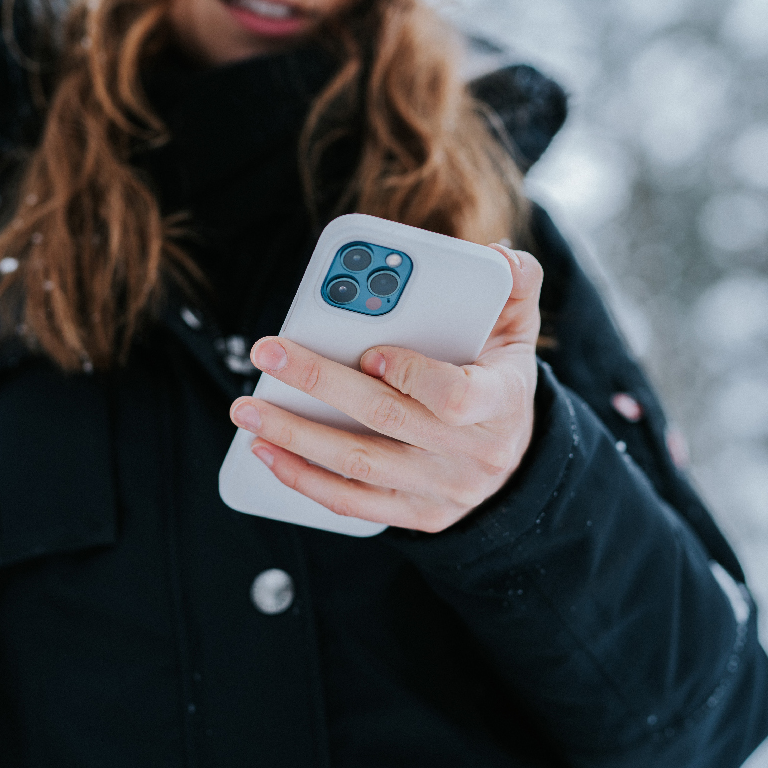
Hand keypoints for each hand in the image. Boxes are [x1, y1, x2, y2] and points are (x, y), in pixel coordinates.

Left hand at [228, 244, 543, 532]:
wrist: (513, 456)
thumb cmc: (500, 378)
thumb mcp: (518, 328)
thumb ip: (515, 283)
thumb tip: (496, 253)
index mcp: (502, 402)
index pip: (457, 397)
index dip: (411, 375)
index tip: (369, 352)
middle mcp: (474, 455)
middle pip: (387, 421)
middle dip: (320, 383)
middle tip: (267, 354)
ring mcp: (444, 491)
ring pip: (360, 464)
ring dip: (295, 436)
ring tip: (248, 408)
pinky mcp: (416, 515)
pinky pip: (353, 502)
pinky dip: (304, 478)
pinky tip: (266, 450)